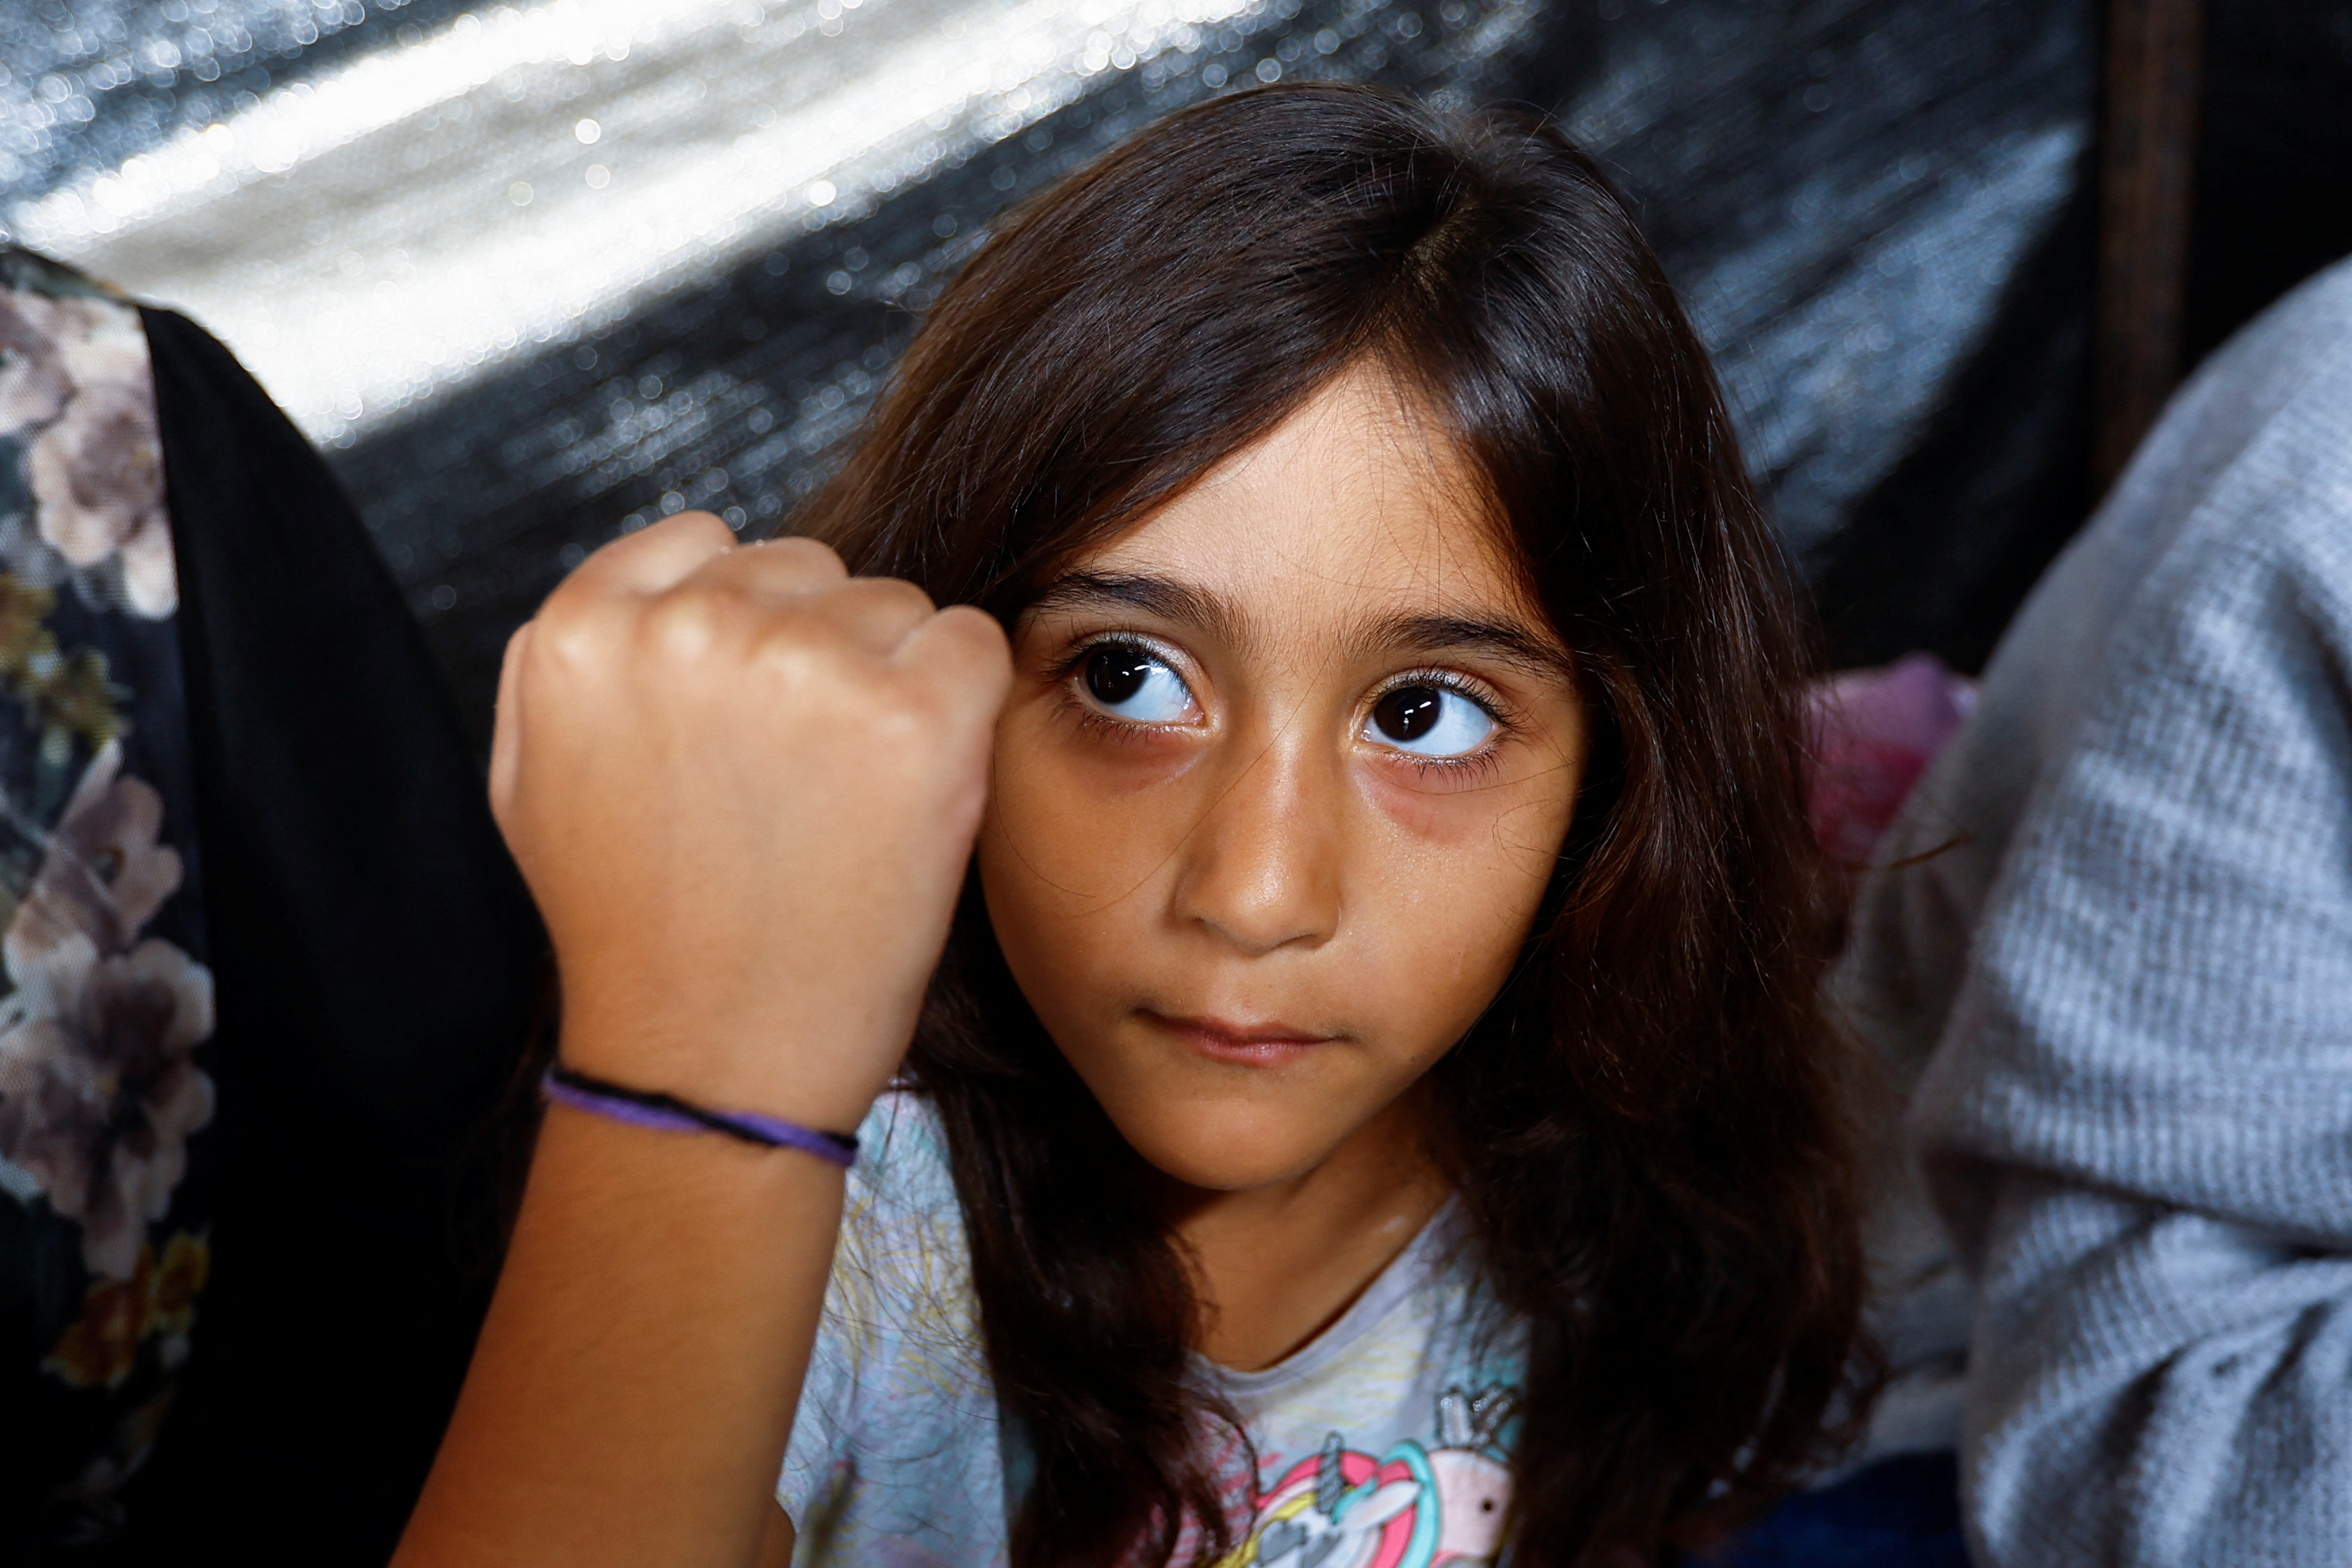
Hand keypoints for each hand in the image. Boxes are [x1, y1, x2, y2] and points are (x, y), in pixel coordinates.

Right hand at [489, 513, 1009, 1130]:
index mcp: (585, 630)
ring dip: (888, 681)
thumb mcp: (536, 777)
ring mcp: (804, 664)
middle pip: (806, 569)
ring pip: (891, 605)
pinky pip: (973, 643)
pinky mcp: (912, 714)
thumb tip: (660, 581)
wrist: (710, 1062)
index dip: (742, 625)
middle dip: (815, 652)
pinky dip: (962, 706)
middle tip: (797, 775)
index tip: (747, 711)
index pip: (704, 542)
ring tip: (842, 799)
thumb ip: (581, 656)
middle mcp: (691, 625)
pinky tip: (911, 789)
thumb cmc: (637, 934)